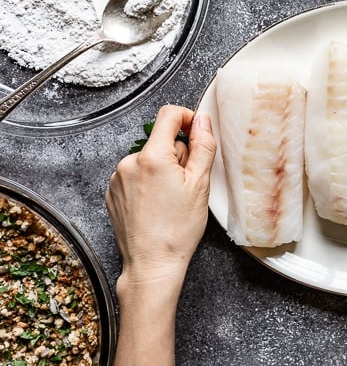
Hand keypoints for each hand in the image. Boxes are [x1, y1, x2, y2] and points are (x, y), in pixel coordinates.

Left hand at [105, 105, 215, 365]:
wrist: (152, 264)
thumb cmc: (179, 228)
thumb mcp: (200, 184)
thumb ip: (202, 146)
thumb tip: (202, 119)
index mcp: (152, 156)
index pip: (169, 115)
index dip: (188, 119)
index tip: (198, 134)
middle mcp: (129, 162)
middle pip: (161, 141)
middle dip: (178, 154)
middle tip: (190, 183)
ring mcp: (117, 179)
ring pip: (149, 160)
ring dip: (163, 170)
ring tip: (172, 199)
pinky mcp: (112, 193)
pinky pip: (136, 176)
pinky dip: (149, 183)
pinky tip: (157, 206)